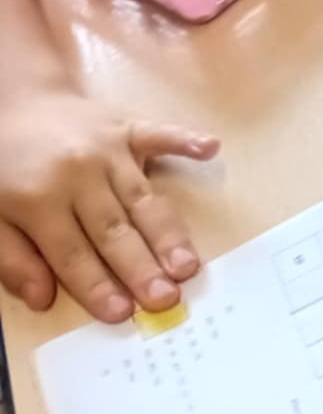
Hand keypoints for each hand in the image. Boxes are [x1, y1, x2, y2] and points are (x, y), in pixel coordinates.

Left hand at [0, 78, 216, 323]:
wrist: (13, 100)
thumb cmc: (0, 166)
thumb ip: (12, 259)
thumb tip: (44, 298)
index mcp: (38, 200)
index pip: (72, 253)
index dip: (97, 285)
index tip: (122, 313)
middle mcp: (79, 175)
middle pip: (114, 230)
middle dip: (142, 268)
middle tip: (167, 298)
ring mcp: (109, 149)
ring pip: (143, 198)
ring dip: (168, 232)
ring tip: (188, 263)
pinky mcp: (129, 128)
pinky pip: (161, 135)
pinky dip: (186, 140)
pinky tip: (211, 149)